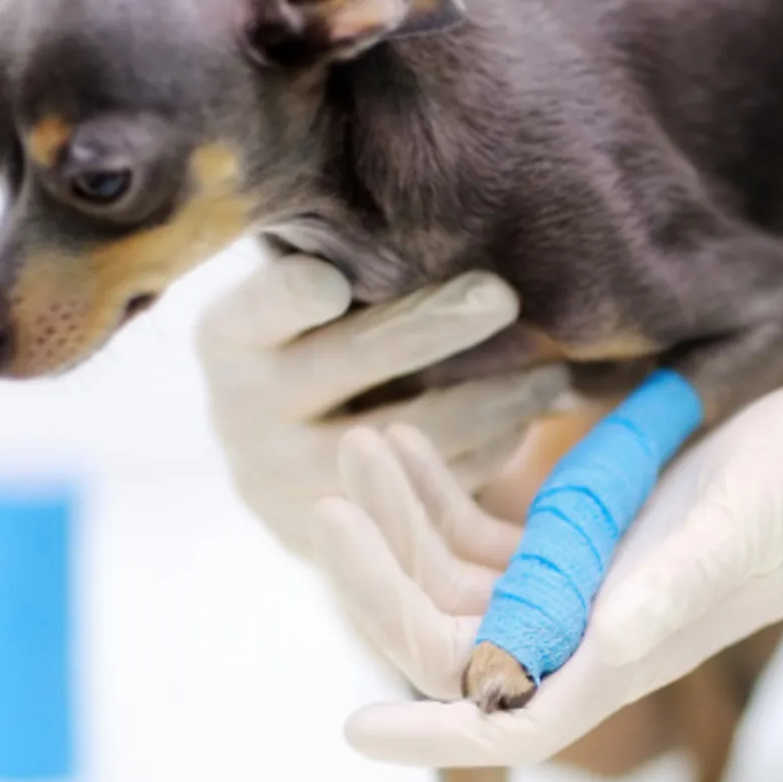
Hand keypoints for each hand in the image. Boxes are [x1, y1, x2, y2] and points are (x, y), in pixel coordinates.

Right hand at [193, 253, 568, 558]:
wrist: (279, 456)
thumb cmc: (311, 344)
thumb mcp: (302, 304)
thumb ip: (348, 269)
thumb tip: (460, 244)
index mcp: (228, 338)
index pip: (260, 309)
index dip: (291, 298)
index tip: (332, 282)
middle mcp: (243, 412)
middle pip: (347, 363)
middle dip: (431, 326)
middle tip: (501, 294)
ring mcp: (285, 482)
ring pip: (403, 437)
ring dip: (489, 402)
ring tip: (553, 374)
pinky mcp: (338, 537)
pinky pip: (428, 493)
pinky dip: (487, 452)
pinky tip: (527, 423)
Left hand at [311, 380, 782, 766]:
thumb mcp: (740, 531)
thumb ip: (672, 590)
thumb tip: (603, 646)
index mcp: (621, 655)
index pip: (508, 722)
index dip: (431, 737)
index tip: (352, 732)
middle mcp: (587, 633)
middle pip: (453, 641)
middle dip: (385, 580)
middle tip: (330, 499)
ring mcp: (581, 586)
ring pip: (458, 582)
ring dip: (404, 523)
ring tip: (368, 441)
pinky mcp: (584, 537)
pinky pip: (487, 535)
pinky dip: (442, 495)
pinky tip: (414, 440)